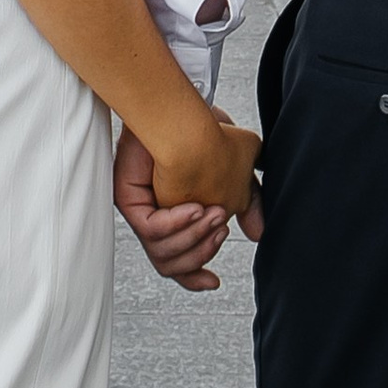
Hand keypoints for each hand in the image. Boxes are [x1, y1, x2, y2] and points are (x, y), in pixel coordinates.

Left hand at [114, 118, 253, 294]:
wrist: (185, 106)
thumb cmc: (207, 131)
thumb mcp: (238, 170)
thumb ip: (248, 203)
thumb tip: (257, 234)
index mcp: (174, 219)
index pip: (178, 264)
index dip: (194, 278)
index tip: (214, 282)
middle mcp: (154, 221)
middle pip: (171, 265)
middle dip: (202, 251)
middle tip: (221, 226)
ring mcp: (140, 212)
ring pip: (161, 255)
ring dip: (194, 238)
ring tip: (211, 213)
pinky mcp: (130, 201)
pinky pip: (151, 231)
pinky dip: (177, 224)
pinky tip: (195, 207)